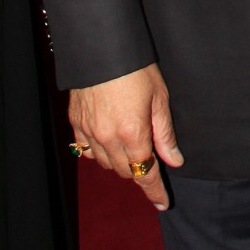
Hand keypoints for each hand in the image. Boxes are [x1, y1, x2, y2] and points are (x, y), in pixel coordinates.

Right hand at [69, 63, 183, 210]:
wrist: (101, 46)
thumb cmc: (136, 68)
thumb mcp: (159, 98)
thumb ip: (165, 134)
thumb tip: (174, 160)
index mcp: (133, 134)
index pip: (145, 174)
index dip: (155, 191)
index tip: (164, 202)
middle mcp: (108, 138)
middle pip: (125, 171)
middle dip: (140, 170)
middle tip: (151, 159)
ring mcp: (89, 132)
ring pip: (106, 163)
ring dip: (120, 162)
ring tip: (131, 145)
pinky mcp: (76, 123)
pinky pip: (87, 150)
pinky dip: (99, 152)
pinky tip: (108, 141)